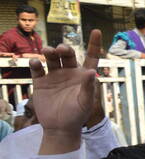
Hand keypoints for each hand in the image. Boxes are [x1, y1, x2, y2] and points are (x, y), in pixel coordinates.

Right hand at [29, 30, 104, 146]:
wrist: (60, 128)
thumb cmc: (77, 115)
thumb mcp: (86, 102)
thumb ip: (89, 87)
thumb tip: (92, 72)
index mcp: (83, 75)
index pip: (91, 56)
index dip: (93, 44)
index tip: (96, 30)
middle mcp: (69, 72)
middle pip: (68, 55)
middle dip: (64, 49)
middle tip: (61, 50)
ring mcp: (55, 76)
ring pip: (52, 58)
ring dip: (50, 52)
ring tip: (48, 52)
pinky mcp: (41, 82)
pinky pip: (37, 69)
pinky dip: (35, 64)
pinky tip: (36, 63)